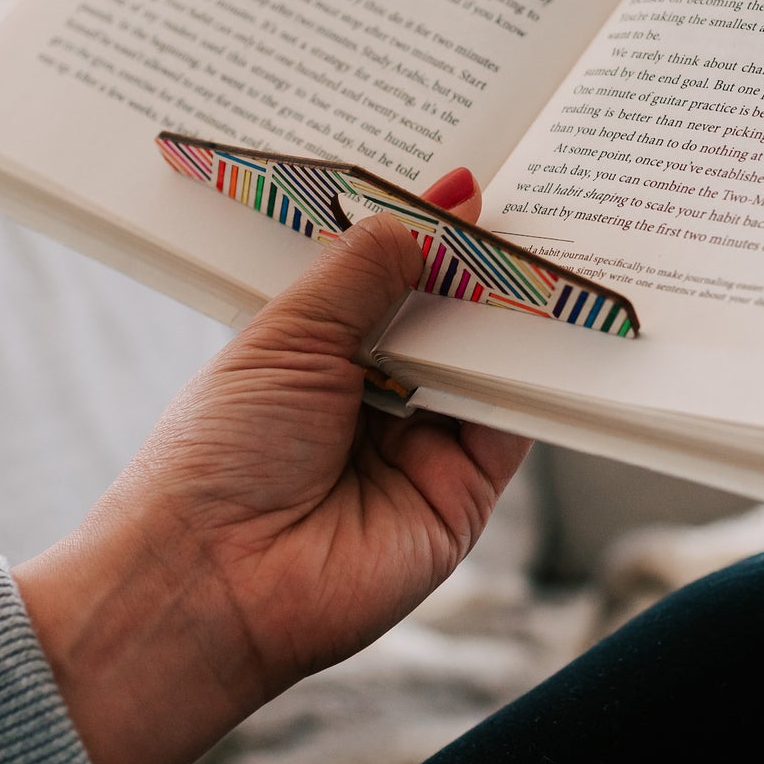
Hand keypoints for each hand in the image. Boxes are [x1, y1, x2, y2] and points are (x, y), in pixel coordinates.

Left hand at [14, 167, 530, 763]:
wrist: (211, 582)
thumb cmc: (222, 449)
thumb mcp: (289, 333)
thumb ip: (367, 268)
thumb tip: (441, 201)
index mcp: (318, 353)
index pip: (385, 278)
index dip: (423, 233)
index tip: (468, 181)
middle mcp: (372, 397)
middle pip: (442, 318)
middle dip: (480, 267)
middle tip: (527, 200)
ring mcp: (420, 445)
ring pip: (483, 363)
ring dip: (514, 313)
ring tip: (550, 245)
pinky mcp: (462, 494)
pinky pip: (511, 424)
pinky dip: (533, 376)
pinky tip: (553, 320)